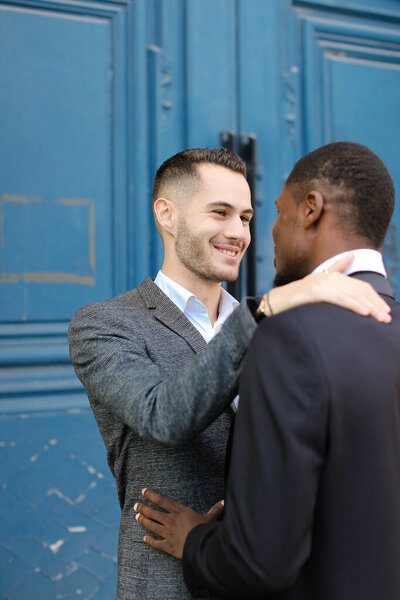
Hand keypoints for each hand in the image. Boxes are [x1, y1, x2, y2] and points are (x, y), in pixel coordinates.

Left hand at [134, 488, 223, 558]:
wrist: (199, 548)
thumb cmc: (204, 530)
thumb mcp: (210, 518)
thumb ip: (215, 510)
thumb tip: (224, 501)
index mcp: (179, 511)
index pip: (162, 500)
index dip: (151, 495)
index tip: (143, 491)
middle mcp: (170, 520)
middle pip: (153, 512)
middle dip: (143, 508)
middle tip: (135, 505)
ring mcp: (167, 533)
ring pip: (151, 525)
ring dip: (143, 521)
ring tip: (136, 517)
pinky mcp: (167, 546)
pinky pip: (155, 543)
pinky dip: (149, 541)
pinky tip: (144, 539)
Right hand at [265, 253, 390, 322]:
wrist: (277, 301)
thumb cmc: (298, 296)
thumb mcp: (318, 282)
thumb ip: (336, 269)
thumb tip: (352, 255)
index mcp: (333, 276)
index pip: (360, 287)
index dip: (375, 298)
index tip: (385, 311)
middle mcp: (330, 277)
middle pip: (360, 290)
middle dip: (376, 304)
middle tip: (387, 318)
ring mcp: (323, 283)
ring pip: (353, 295)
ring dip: (370, 307)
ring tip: (380, 318)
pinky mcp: (316, 292)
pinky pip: (339, 299)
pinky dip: (354, 305)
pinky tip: (364, 312)